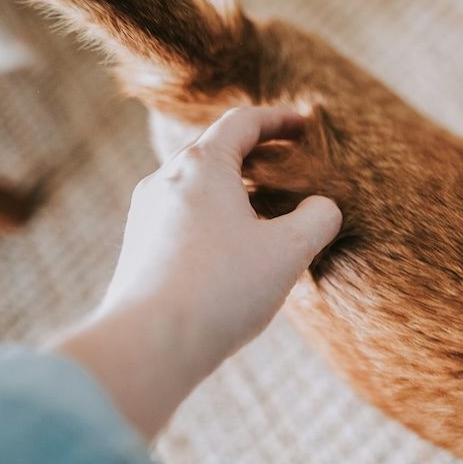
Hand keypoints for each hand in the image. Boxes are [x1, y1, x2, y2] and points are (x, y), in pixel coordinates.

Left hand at [54, 107, 340, 438]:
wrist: (149, 344)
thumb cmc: (222, 290)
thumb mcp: (288, 252)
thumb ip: (317, 219)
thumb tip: (323, 208)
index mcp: (203, 166)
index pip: (243, 123)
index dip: (279, 120)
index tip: (304, 125)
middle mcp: (165, 180)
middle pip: (215, 150)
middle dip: (255, 154)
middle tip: (288, 165)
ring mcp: (146, 214)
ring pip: (196, 186)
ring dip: (233, 189)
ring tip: (264, 212)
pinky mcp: (138, 248)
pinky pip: (181, 217)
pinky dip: (213, 218)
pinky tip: (232, 251)